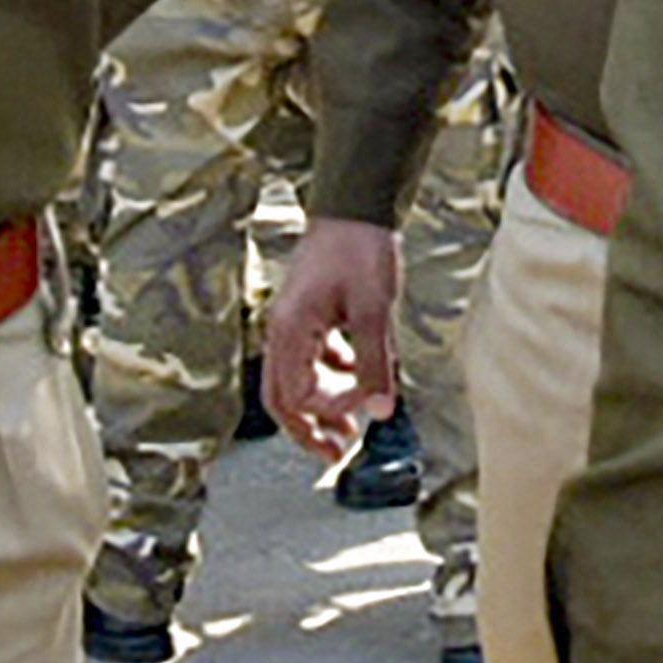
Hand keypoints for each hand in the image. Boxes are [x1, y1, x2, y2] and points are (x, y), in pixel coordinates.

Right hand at [259, 216, 402, 464]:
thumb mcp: (373, 310)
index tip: (367, 404)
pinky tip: (359, 377)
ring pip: (294, 381)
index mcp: (290, 332)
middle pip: (281, 399)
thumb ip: (375, 363)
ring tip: (351, 427)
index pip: (296, 395)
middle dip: (307, 430)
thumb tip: (381, 411)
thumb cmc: (360, 251)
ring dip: (320, 406)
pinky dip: (330, 376)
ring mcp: (292, 325)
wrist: (355, 208)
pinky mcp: (307, 317)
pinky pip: (310, 360)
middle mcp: (282, 333)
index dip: (331, 409)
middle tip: (336, 454)